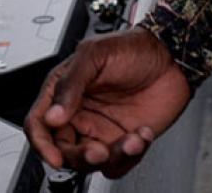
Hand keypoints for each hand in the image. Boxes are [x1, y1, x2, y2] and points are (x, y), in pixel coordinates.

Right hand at [24, 27, 191, 178]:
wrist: (172, 57)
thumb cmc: (133, 48)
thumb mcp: (94, 55)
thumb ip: (70, 85)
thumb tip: (52, 116)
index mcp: (63, 92)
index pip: (39, 124)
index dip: (42, 143)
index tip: (54, 157)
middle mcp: (79, 114)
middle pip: (63, 150)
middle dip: (79, 157)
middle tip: (98, 152)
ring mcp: (101, 130)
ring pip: (91, 162)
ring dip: (112, 157)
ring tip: (131, 140)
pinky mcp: (124, 141)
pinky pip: (119, 163)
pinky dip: (131, 156)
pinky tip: (142, 134)